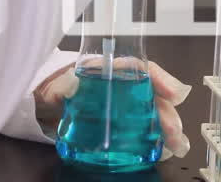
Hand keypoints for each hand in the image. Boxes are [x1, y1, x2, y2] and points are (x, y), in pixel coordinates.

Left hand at [33, 60, 192, 158]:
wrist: (43, 109)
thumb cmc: (52, 90)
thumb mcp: (53, 87)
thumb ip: (62, 87)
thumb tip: (72, 85)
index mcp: (108, 70)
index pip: (139, 68)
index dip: (160, 78)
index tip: (174, 93)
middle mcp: (120, 87)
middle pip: (152, 95)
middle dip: (167, 111)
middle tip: (174, 130)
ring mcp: (123, 108)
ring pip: (153, 113)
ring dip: (168, 128)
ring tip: (177, 144)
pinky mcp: (120, 128)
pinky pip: (144, 131)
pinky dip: (156, 141)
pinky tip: (164, 151)